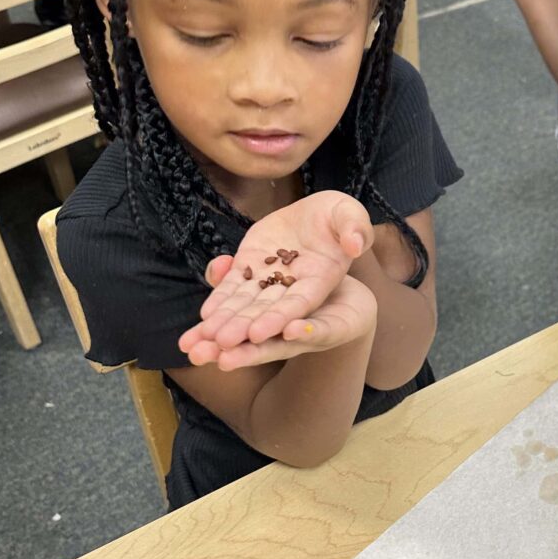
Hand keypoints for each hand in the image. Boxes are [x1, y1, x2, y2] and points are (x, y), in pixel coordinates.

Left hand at [178, 191, 373, 364]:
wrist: (318, 213)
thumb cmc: (340, 216)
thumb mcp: (350, 216)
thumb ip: (356, 230)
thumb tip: (356, 246)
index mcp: (321, 280)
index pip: (299, 303)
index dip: (279, 317)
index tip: (259, 333)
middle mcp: (293, 288)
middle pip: (266, 312)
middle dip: (243, 329)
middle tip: (221, 346)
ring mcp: (269, 280)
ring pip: (244, 305)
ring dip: (224, 323)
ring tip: (201, 342)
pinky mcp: (250, 266)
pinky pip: (233, 287)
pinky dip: (220, 300)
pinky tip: (204, 316)